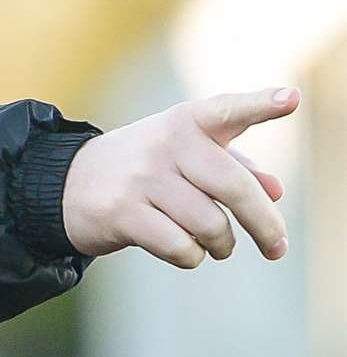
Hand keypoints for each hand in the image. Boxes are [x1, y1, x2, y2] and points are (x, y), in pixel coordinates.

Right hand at [62, 86, 298, 267]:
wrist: (66, 183)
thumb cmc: (144, 169)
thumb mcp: (185, 156)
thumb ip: (234, 167)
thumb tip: (275, 190)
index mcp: (184, 123)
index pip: (226, 110)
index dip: (260, 104)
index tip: (290, 99)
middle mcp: (163, 145)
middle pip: (234, 188)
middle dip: (264, 225)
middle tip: (277, 248)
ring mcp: (140, 179)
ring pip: (210, 226)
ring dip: (222, 246)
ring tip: (217, 246)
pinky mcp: (122, 213)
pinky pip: (181, 248)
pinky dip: (192, 257)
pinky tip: (185, 250)